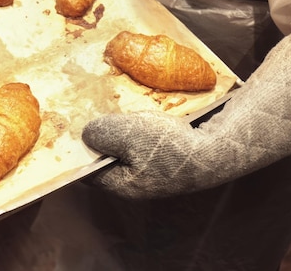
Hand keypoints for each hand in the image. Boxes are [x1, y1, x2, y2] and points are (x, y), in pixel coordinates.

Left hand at [82, 20, 290, 198]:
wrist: (217, 148)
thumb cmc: (168, 145)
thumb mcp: (126, 134)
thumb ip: (101, 134)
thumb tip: (86, 134)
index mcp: (121, 184)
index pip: (88, 171)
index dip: (78, 151)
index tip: (72, 128)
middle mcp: (134, 182)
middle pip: (106, 158)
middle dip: (98, 137)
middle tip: (89, 113)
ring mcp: (151, 171)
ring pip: (124, 148)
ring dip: (118, 129)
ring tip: (110, 107)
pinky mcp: (166, 158)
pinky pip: (142, 142)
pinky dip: (136, 127)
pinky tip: (137, 110)